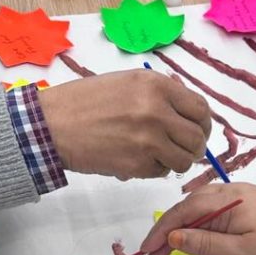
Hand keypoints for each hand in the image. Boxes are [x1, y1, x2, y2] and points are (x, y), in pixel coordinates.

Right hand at [39, 69, 210, 179]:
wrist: (52, 125)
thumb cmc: (86, 101)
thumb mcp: (127, 82)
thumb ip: (160, 94)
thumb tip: (187, 114)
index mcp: (156, 86)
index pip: (200, 109)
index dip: (202, 124)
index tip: (198, 130)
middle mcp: (157, 111)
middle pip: (197, 138)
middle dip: (194, 147)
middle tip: (182, 148)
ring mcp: (148, 140)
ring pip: (185, 159)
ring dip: (176, 161)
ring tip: (159, 155)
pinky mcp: (138, 164)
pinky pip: (162, 171)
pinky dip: (155, 169)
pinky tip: (138, 159)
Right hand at [141, 184, 255, 254]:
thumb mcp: (243, 252)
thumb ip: (206, 244)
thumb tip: (174, 237)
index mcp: (228, 202)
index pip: (183, 213)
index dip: (161, 232)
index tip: (145, 251)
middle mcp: (231, 193)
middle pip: (188, 207)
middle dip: (167, 230)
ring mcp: (240, 197)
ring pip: (200, 207)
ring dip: (181, 227)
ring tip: (167, 248)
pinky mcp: (249, 205)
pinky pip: (213, 209)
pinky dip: (197, 223)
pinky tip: (192, 235)